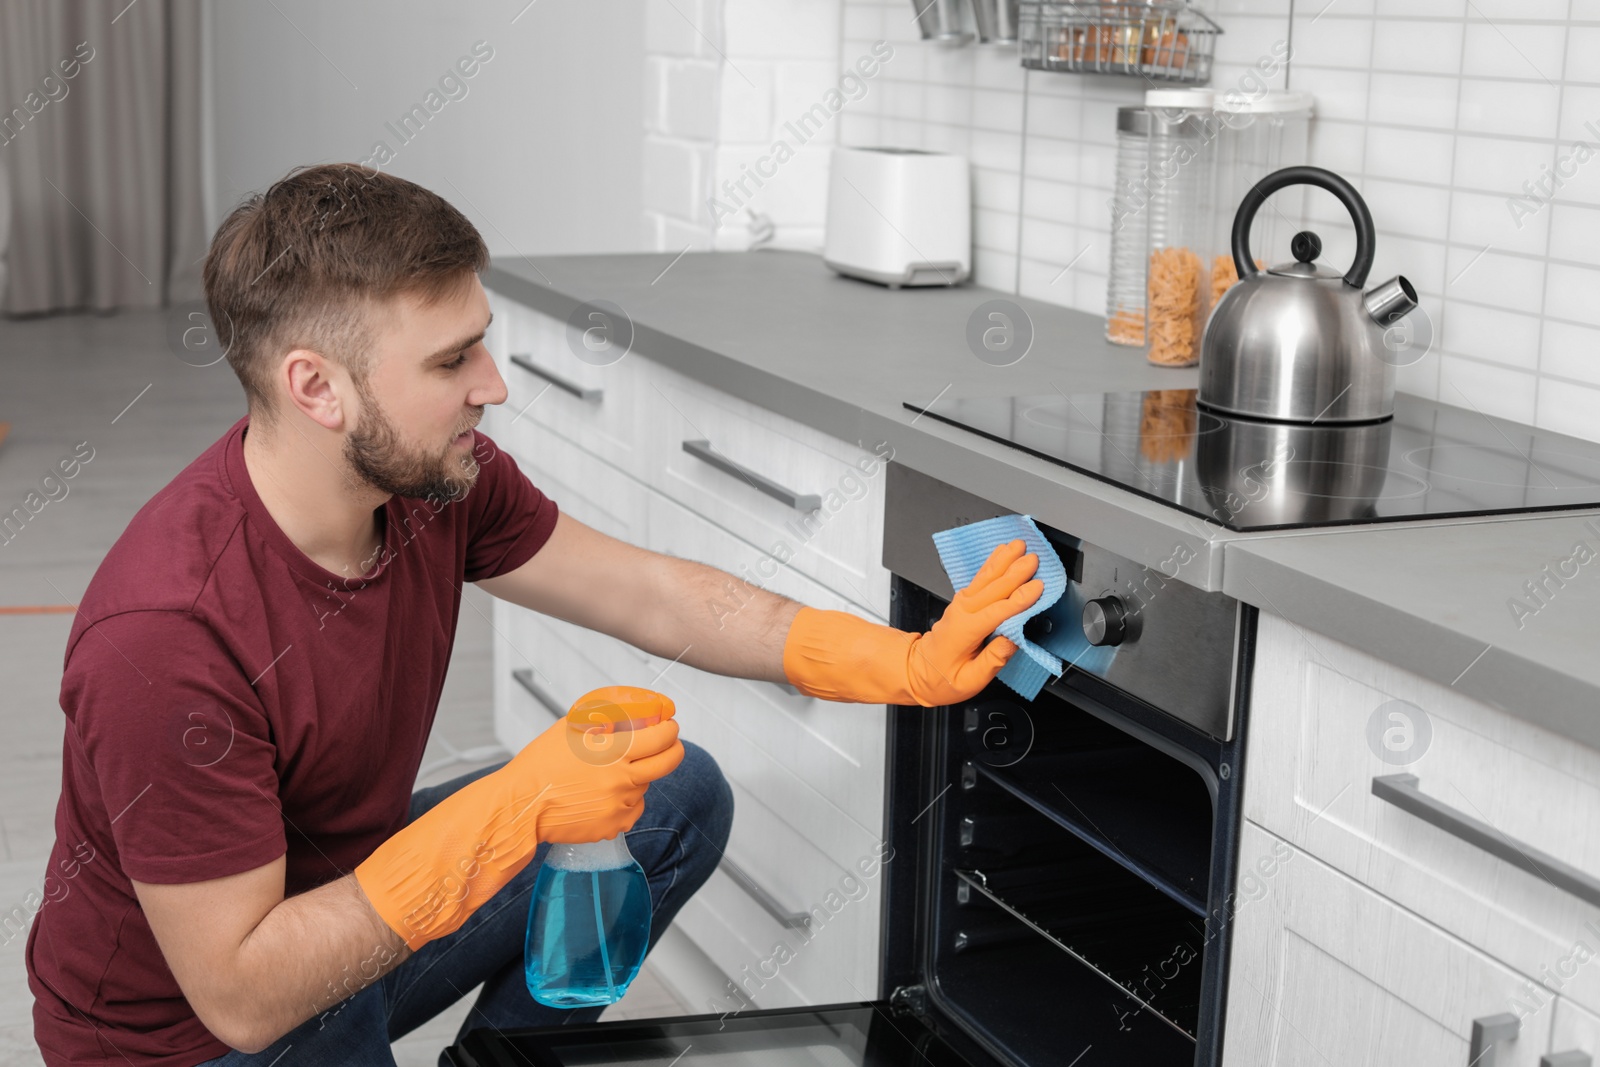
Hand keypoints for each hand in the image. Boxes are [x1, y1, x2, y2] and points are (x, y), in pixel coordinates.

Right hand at [516, 686, 683, 843]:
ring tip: (607, 774)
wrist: (522, 805)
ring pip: (644, 786)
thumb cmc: (541, 764)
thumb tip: (633, 712)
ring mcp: (620, 805)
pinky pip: (631, 809)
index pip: (662, 737)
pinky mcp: (614, 826)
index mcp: (613, 750)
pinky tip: (601, 795)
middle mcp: (622, 779)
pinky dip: (624, 801)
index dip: (670, 728)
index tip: (669, 725)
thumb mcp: (571, 728)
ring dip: (636, 776)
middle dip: (673, 749)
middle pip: (669, 762)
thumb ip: (604, 719)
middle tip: (668, 744)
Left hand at [781, 540, 1042, 707]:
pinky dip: (992, 563)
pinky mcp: (962, 601)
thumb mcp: (969, 682)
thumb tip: (1011, 642)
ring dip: (1003, 560)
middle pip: (993, 589)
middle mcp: (962, 613)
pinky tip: (1002, 553)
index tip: (1037, 587)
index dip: (1019, 599)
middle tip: (1034, 559)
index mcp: (965, 633)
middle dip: (1015, 573)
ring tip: (1018, 545)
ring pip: (985, 578)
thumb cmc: (943, 679)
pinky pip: (979, 578)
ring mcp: (961, 605)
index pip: (997, 612)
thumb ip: (991, 661)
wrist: (917, 671)